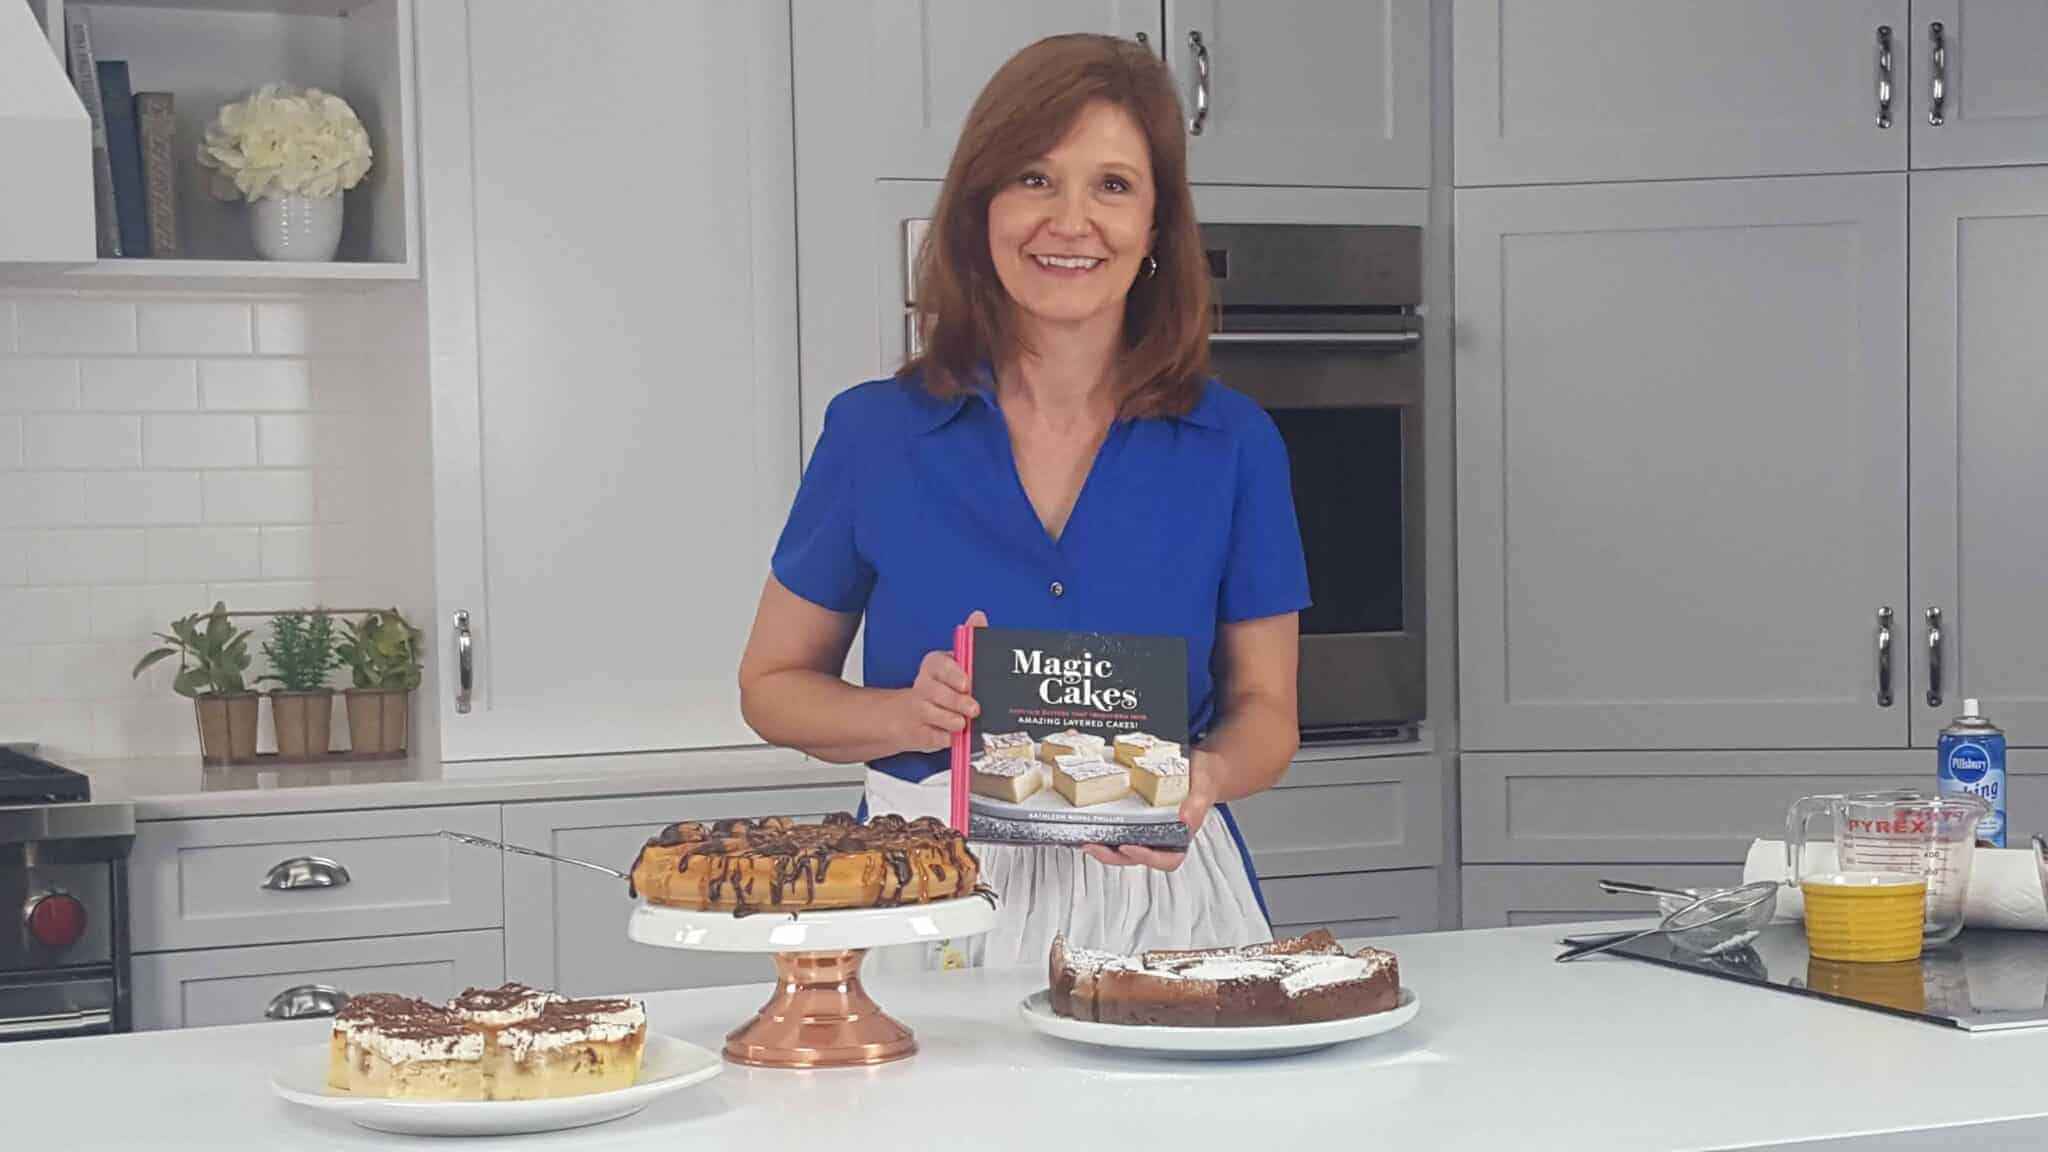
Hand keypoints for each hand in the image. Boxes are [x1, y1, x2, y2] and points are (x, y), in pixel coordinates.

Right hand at [893, 611, 986, 752]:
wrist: (914, 718)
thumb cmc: (946, 688)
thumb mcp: (960, 664)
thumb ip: (971, 640)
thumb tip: (978, 616)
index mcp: (934, 666)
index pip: (939, 664)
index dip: (953, 674)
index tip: (967, 683)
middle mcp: (924, 685)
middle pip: (935, 691)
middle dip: (956, 701)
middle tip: (973, 708)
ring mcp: (919, 709)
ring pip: (932, 713)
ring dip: (950, 720)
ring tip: (962, 723)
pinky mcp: (919, 732)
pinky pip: (932, 736)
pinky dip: (944, 738)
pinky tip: (952, 736)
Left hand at [1081, 750, 1221, 872]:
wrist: (1197, 766)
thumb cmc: (1202, 780)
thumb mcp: (1203, 789)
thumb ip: (1197, 806)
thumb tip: (1185, 820)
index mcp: (1181, 837)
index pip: (1166, 860)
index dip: (1146, 858)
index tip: (1129, 848)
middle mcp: (1162, 838)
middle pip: (1137, 857)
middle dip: (1113, 856)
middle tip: (1094, 846)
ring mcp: (1147, 830)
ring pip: (1124, 849)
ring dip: (1104, 847)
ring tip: (1086, 839)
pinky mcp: (1135, 820)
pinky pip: (1120, 830)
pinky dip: (1104, 831)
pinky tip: (1091, 825)